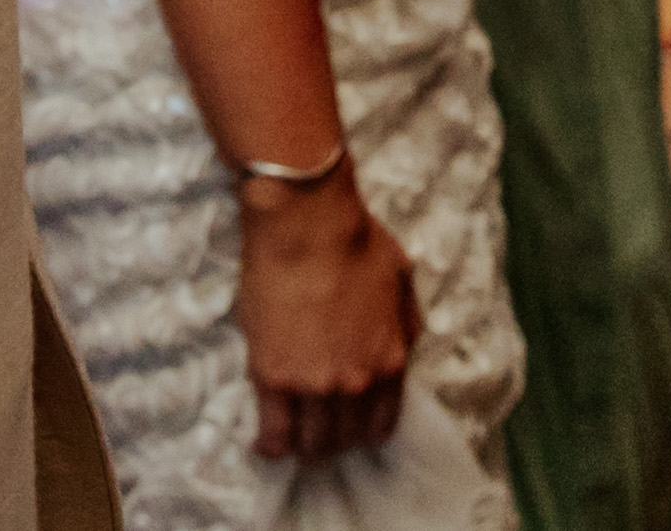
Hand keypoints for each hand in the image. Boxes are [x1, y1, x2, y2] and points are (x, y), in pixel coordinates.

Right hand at [232, 164, 418, 461]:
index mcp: (391, 361)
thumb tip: (402, 348)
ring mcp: (315, 385)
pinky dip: (270, 444)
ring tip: (290, 440)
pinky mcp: (274, 378)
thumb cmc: (354, 241)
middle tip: (317, 432)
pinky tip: (264, 444)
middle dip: (333, 440)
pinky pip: (274, 432)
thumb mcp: (403, 281)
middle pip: (345, 438)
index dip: (363, 432)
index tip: (350, 428)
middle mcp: (357, 383)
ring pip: (311, 442)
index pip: (381, 425)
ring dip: (302, 446)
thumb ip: (406, 324)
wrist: (306, 224)